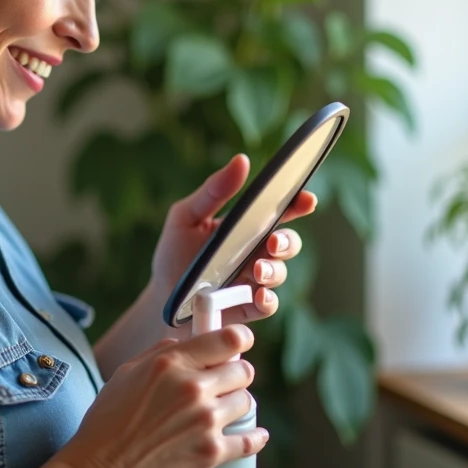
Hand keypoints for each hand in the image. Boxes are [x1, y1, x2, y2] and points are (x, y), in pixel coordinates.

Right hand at [52, 326, 265, 467]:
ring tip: (221, 410)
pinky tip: (253, 434)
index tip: (240, 342)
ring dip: (236, 404)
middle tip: (224, 382)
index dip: (239, 338)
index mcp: (170, 363)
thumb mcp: (126, 373)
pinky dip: (254, 437)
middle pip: (242, 370)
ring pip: (246, 402)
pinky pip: (250, 440)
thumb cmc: (108, 422)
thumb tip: (187, 342)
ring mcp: (205, 421)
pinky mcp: (212, 453)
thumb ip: (161, 352)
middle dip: (234, 374)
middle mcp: (192, 388)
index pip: (227, 339)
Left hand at [151, 154, 312, 323]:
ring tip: (257, 270)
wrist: (160, 296)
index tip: (306, 199)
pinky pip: (268, 304)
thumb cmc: (175, 252)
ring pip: (280, 273)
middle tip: (273, 242)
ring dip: (274, 270)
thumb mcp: (186, 216)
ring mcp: (254, 280)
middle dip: (287, 241)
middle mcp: (255, 253)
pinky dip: (268, 300)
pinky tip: (258, 295)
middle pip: (288, 243)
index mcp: (245, 227)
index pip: (278, 212)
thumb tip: (241, 160)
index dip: (297, 204)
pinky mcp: (247, 307)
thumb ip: (213, 191)